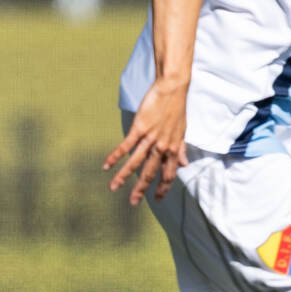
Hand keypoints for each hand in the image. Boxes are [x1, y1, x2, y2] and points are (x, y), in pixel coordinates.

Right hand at [105, 79, 189, 204]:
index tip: (158, 199)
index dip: (163, 187)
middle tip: (133, 202)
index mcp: (174, 148)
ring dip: (123, 177)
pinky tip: (106, 166)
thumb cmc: (177, 109)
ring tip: (113, 188)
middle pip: (150, 173)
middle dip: (141, 189)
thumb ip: (181, 150)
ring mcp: (150, 138)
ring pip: (135, 162)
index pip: (169, 173)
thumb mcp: (183, 132)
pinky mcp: (139, 128)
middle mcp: (163, 147)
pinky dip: (115, 157)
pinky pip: (125, 146)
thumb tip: (184, 164)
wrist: (173, 89)